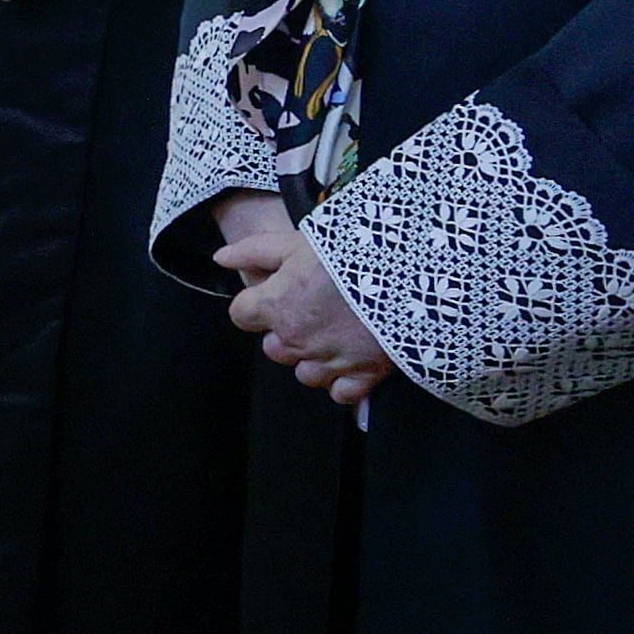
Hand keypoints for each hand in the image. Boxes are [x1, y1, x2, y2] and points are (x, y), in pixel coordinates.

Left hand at [209, 189, 391, 407]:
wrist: (413, 270)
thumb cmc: (353, 251)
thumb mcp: (297, 241)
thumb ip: (253, 251)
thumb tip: (220, 258)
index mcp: (275, 306)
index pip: (242, 315)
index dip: (257, 304)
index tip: (276, 294)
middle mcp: (296, 339)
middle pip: (274, 348)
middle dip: (287, 332)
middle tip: (315, 309)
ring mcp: (330, 360)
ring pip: (305, 373)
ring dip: (315, 358)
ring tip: (337, 332)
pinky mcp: (364, 374)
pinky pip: (341, 393)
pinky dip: (345, 381)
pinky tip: (354, 358)